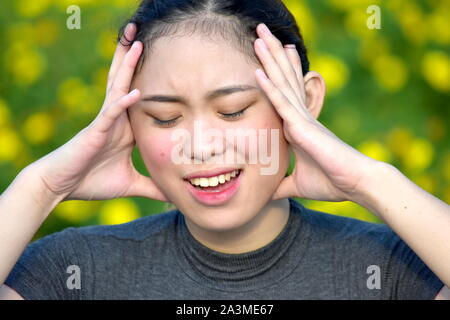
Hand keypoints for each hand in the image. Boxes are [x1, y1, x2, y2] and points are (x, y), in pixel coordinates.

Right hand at [30, 23, 167, 201]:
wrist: (61, 187)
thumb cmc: (91, 182)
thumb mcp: (130, 185)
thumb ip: (152, 187)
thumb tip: (172, 196)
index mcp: (126, 128)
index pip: (142, 99)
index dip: (151, 80)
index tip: (167, 64)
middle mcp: (116, 119)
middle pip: (126, 82)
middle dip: (134, 59)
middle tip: (144, 34)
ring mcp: (105, 122)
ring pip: (117, 87)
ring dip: (127, 66)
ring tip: (136, 42)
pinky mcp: (95, 131)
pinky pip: (110, 113)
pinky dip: (122, 103)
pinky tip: (135, 92)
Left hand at [253, 23, 379, 201]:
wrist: (356, 184)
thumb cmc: (332, 182)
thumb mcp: (298, 184)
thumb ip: (281, 185)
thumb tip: (266, 194)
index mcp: (298, 127)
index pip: (282, 94)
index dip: (274, 72)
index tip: (266, 54)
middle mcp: (299, 117)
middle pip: (282, 79)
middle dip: (270, 55)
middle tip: (260, 31)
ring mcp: (302, 119)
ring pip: (281, 83)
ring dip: (268, 59)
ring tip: (259, 35)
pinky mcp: (304, 127)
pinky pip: (283, 104)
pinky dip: (270, 88)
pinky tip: (259, 71)